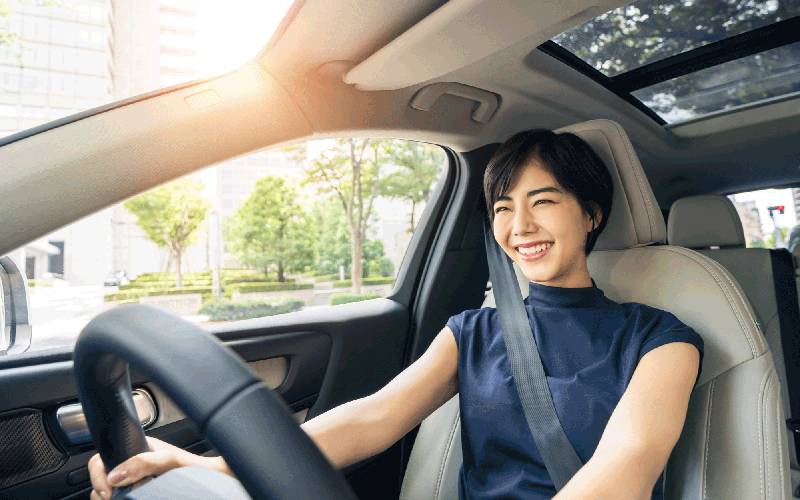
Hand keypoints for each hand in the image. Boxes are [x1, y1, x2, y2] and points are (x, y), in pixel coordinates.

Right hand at [88, 436, 223, 499]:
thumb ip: (144, 462)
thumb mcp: (170, 460)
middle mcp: (133, 466)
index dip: (99, 474)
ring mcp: (135, 483)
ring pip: (108, 492)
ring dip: (110, 497)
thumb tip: (116, 475)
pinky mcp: (140, 494)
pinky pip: (121, 499)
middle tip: (111, 498)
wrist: (212, 483)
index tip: (105, 489)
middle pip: (102, 478)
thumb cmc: (195, 468)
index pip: (104, 458)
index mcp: (137, 450)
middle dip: (101, 489)